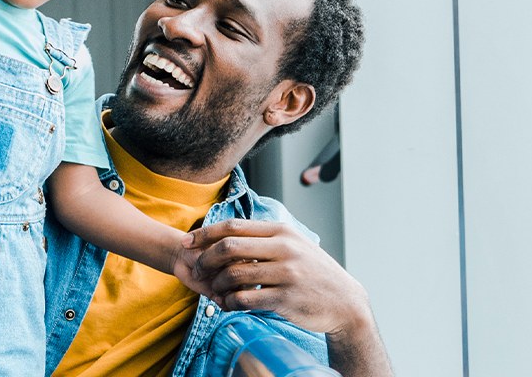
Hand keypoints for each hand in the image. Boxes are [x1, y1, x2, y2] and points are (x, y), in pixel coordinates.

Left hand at [183, 218, 371, 335]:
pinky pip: (245, 300)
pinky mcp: (286, 299)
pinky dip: (230, 303)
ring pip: (234, 274)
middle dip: (205, 258)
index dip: (205, 233)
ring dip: (216, 284)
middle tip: (198, 269)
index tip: (188, 242)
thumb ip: (266, 238)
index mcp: (281, 232)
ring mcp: (286, 274)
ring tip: (215, 290)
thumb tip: (230, 233)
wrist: (344, 302)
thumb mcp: (295, 245)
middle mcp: (284, 249)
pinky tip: (229, 305)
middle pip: (229, 247)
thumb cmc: (314, 273)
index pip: (233, 226)